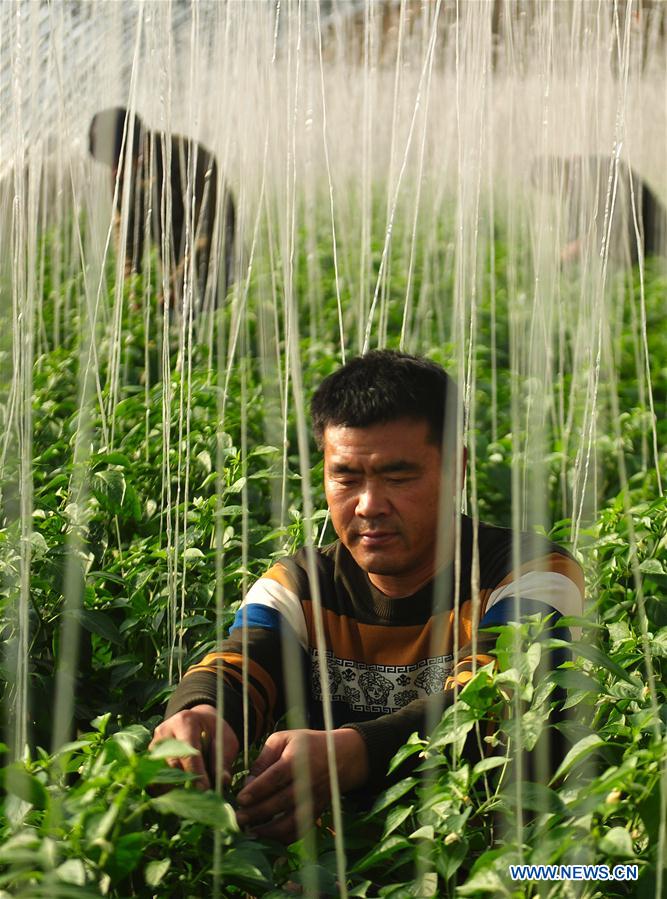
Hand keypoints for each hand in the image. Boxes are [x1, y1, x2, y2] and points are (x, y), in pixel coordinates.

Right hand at [149, 704, 238, 790]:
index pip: (187, 752)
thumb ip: (223, 759)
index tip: (205, 790)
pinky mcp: (149, 756)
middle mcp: (165, 731)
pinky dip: (165, 789)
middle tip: (197, 798)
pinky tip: (177, 797)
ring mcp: (154, 744)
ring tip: (188, 800)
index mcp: (185, 722)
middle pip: (171, 764)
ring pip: (159, 773)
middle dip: (184, 784)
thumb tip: (222, 781)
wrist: (199, 721)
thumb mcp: (225, 740)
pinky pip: (154, 777)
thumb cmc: (214, 731)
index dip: (196, 773)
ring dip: (172, 789)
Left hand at [235, 727, 367, 842]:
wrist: (341, 757)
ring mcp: (313, 800)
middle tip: (238, 819)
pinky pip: (300, 831)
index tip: (240, 799)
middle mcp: (307, 782)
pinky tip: (267, 838)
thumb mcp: (284, 739)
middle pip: (281, 802)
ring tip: (250, 831)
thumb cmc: (307, 744)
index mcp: (297, 760)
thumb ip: (264, 757)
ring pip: (291, 822)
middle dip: (257, 813)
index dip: (257, 790)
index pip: (275, 778)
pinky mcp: (316, 813)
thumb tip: (248, 781)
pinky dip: (283, 839)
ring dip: (269, 831)